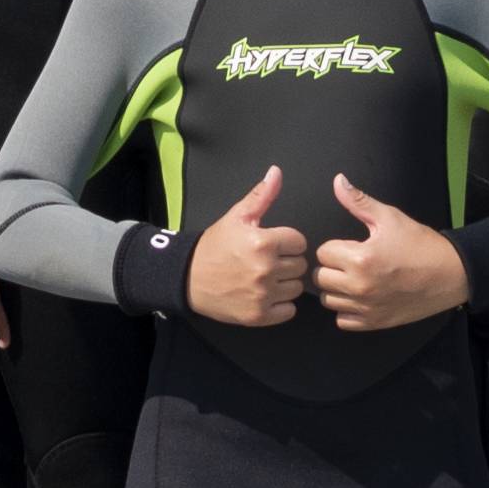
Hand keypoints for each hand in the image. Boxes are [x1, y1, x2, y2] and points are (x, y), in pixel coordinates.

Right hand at [183, 168, 307, 327]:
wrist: (187, 278)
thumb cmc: (216, 245)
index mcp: (263, 242)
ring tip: (266, 278)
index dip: (287, 241)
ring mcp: (263, 295)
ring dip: (286, 283)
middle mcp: (266, 270)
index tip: (273, 244)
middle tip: (267, 261)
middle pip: (300, 265)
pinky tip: (265, 295)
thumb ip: (261, 196)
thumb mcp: (236, 217)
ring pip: (296, 288)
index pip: (300, 242)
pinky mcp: (259, 316)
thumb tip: (276, 171)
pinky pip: (289, 310)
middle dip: (287, 261)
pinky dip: (281, 305)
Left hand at [309, 177, 469, 333]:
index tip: (350, 246)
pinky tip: (360, 297)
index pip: (322, 253)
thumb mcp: (390, 217)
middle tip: (351, 261)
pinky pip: (343, 321)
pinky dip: (347, 310)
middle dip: (332, 267)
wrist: (451, 274)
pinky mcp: (374, 323)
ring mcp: (366, 308)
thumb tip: (338, 180)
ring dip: (337, 289)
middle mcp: (359, 287)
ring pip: (328, 300)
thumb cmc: (421, 244)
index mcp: (360, 259)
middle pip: (320, 278)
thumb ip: (358, 201)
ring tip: (355, 279)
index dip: (335, 246)